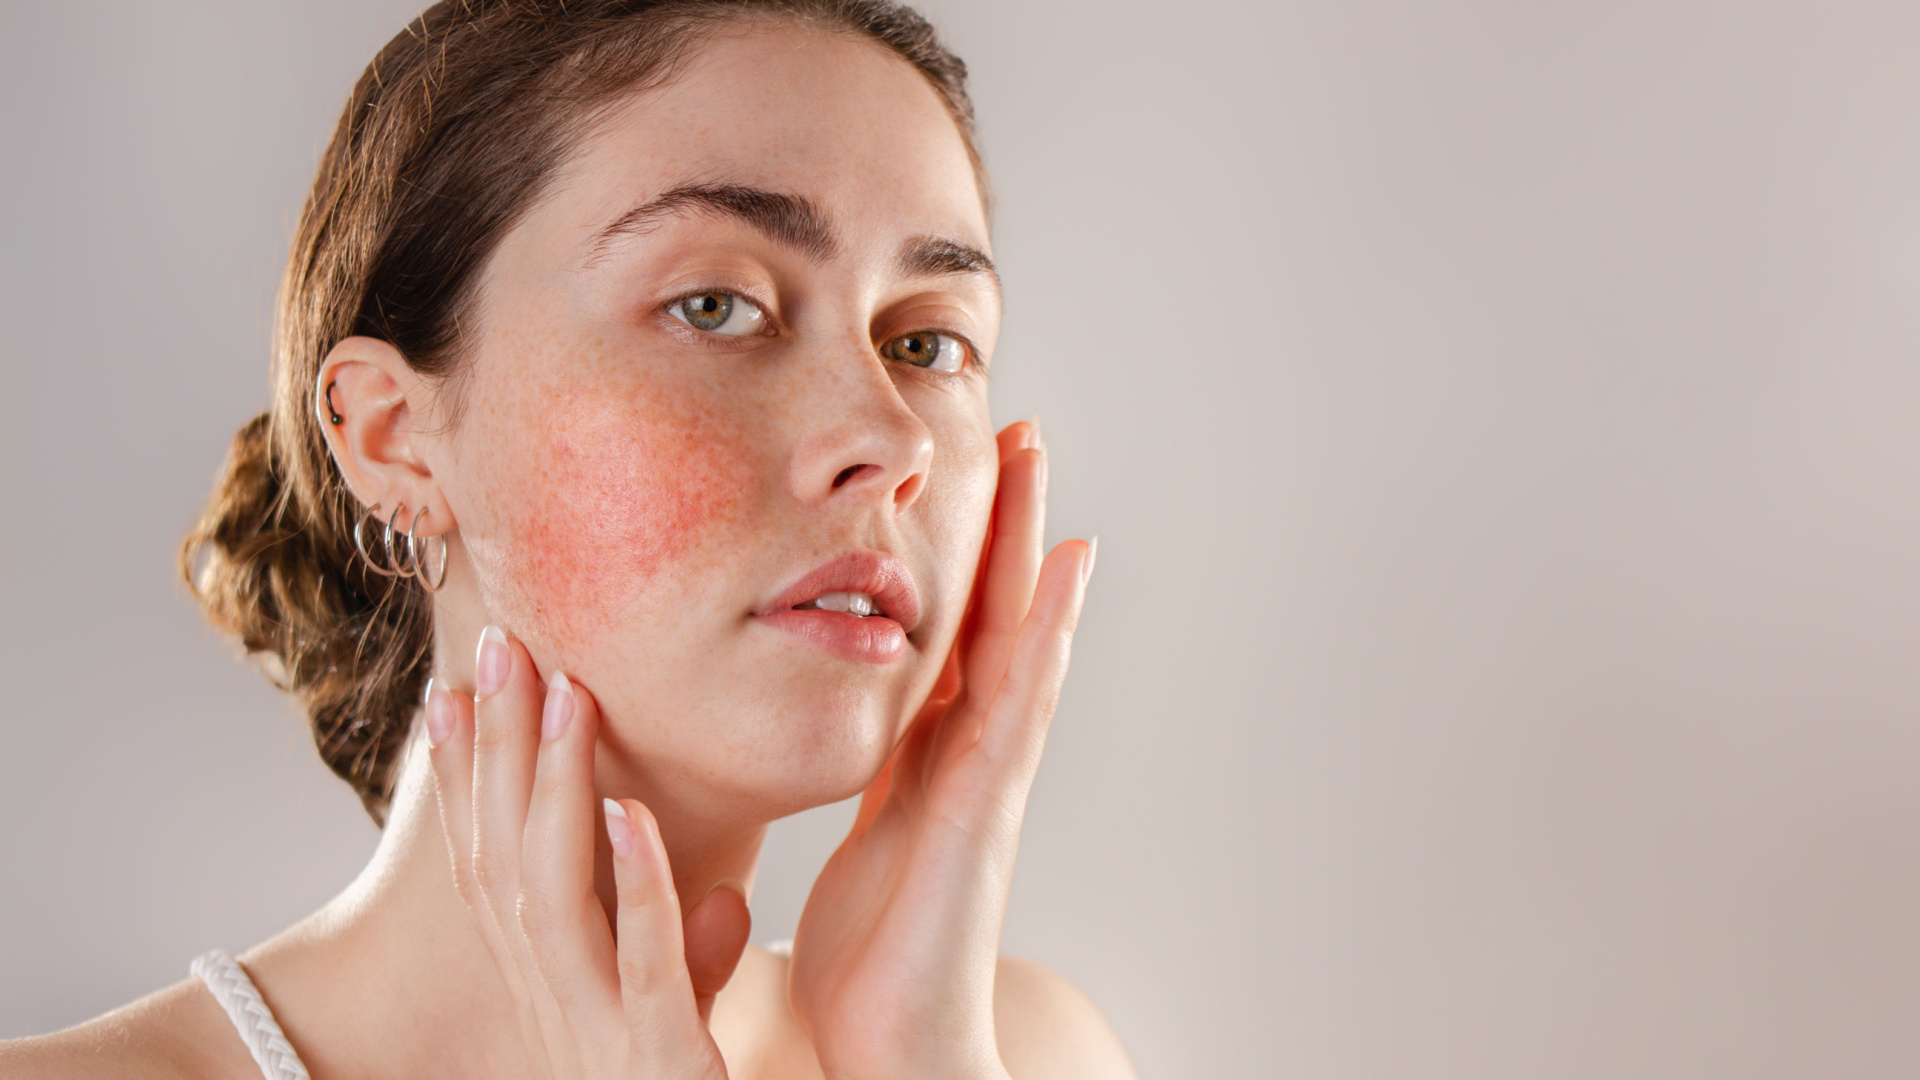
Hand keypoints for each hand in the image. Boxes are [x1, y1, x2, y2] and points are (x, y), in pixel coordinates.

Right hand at [423, 630, 749, 1078]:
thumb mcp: (682, 1026)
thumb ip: (689, 958)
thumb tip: (726, 896)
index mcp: (550, 987)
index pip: (489, 864)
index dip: (464, 778)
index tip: (449, 688)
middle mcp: (552, 1001)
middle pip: (503, 859)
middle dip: (494, 753)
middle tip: (495, 648)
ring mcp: (595, 1029)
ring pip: (553, 894)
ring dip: (553, 792)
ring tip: (564, 697)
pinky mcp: (656, 1055)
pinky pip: (641, 961)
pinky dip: (635, 884)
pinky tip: (629, 812)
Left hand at [789, 420, 1094, 1079]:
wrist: (896, 1045)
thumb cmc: (877, 958)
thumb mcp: (863, 837)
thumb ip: (871, 779)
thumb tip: (853, 732)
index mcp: (928, 753)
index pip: (952, 629)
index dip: (965, 553)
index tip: (971, 474)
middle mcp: (968, 749)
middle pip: (993, 611)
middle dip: (1006, 521)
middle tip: (1021, 429)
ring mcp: (988, 772)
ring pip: (1017, 633)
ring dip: (1031, 543)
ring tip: (1041, 459)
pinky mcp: (988, 804)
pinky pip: (1019, 700)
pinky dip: (1046, 631)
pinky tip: (1065, 568)